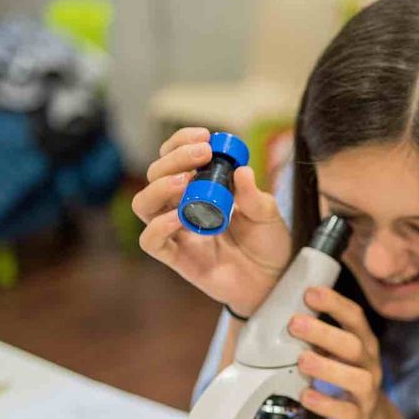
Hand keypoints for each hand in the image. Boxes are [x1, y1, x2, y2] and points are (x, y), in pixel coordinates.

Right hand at [133, 127, 291, 315]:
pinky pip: (151, 241)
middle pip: (155, 175)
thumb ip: (253, 195)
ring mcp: (178, 232)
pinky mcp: (178, 258)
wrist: (274, 282)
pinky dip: (159, 226)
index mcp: (201, 190)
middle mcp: (183, 207)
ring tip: (185, 182)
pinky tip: (180, 217)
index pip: (175, 159)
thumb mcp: (267, 214)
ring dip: (159, 187)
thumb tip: (242, 170)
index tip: (204, 137)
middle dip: (174, 159)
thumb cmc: (267, 244)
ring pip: (144, 204)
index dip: (180, 143)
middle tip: (202, 154)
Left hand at [289, 286, 397, 418]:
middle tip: (295, 324)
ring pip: (357, 378)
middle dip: (324, 333)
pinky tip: (306, 396)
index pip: (355, 317)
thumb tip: (277, 315)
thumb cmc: (342, 377)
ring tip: (302, 361)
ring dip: (328, 368)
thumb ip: (316, 337)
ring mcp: (367, 392)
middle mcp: (369, 364)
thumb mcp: (335, 353)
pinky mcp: (359, 417)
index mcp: (363, 342)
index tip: (310, 293)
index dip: (335, 303)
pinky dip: (325, 403)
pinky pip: (347, 412)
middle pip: (354, 344)